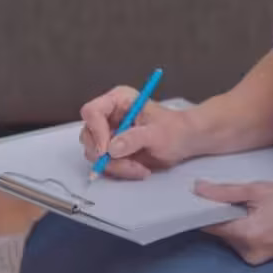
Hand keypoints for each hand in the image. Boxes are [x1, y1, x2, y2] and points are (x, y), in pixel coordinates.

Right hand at [79, 85, 199, 178]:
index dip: (96, 131)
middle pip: (88, 136)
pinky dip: (121, 170)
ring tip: (140, 167)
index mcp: (117, 101)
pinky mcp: (112, 150)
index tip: (107, 150)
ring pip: (95, 154)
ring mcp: (108, 134)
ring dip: (116, 166)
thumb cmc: (175, 129)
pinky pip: (105, 165)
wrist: (184, 141)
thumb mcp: (157, 133)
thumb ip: (135, 138)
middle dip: (106, 155)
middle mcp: (108, 116)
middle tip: (127, 164)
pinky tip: (139, 169)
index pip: (92, 112)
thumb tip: (113, 148)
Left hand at [194, 179, 272, 264]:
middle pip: (219, 231)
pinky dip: (245, 229)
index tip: (193, 198)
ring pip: (231, 237)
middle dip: (220, 214)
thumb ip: (225, 192)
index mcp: (245, 236)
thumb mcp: (259, 191)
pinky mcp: (264, 259)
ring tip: (254, 207)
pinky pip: (243, 242)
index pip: (207, 225)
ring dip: (234, 222)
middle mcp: (248, 253)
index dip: (199, 210)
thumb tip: (197, 189)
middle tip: (233, 197)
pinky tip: (259, 217)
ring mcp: (257, 259)